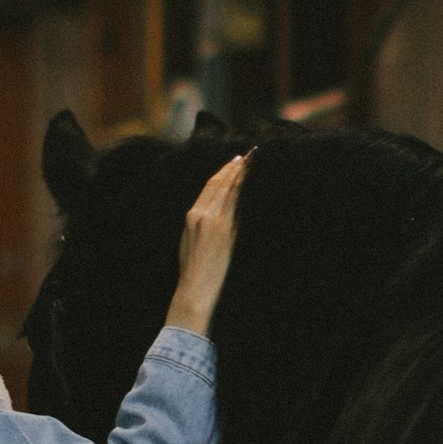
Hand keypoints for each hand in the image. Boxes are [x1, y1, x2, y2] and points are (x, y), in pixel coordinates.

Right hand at [164, 153, 245, 336]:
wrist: (195, 288)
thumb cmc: (193, 271)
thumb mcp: (191, 242)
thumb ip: (202, 225)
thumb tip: (221, 213)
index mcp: (191, 216)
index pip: (208, 187)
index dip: (222, 173)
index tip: (233, 163)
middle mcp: (200, 214)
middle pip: (219, 183)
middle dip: (233, 167)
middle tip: (247, 155)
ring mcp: (213, 220)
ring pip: (227, 190)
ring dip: (240, 174)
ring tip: (251, 162)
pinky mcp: (224, 229)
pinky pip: (234, 203)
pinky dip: (240, 189)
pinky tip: (248, 181)